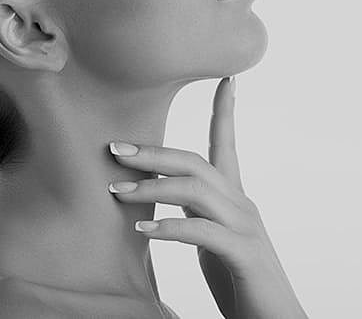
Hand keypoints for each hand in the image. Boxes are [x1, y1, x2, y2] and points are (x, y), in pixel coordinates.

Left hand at [107, 77, 307, 318]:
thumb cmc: (241, 282)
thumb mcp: (212, 241)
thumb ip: (194, 215)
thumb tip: (161, 199)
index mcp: (234, 200)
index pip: (225, 145)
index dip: (225, 110)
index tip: (226, 78)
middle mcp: (242, 206)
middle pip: (195, 162)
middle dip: (154, 151)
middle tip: (115, 148)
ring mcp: (246, 228)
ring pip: (196, 189)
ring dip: (152, 186)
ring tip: (116, 190)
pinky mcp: (244, 255)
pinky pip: (202, 231)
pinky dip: (169, 227)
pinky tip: (143, 228)